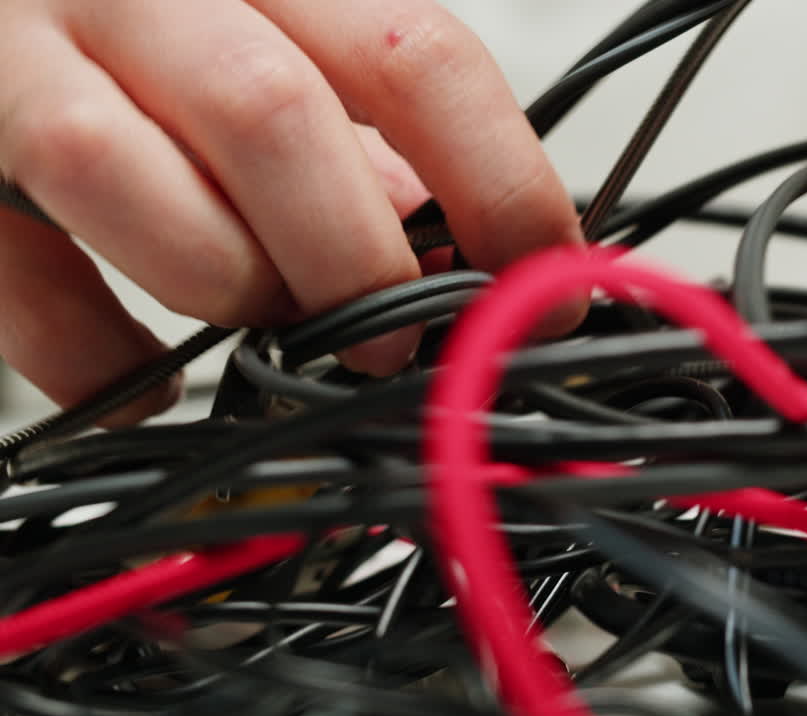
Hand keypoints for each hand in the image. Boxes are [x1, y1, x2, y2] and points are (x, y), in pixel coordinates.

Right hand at [0, 0, 581, 423]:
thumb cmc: (158, 22)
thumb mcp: (275, 29)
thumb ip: (358, 120)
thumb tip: (451, 236)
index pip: (420, 58)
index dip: (504, 188)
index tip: (544, 288)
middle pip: (274, 119)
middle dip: (357, 262)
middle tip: (394, 339)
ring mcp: (14, 57)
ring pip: (126, 179)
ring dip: (232, 286)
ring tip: (266, 318)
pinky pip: (19, 279)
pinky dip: (97, 356)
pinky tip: (148, 378)